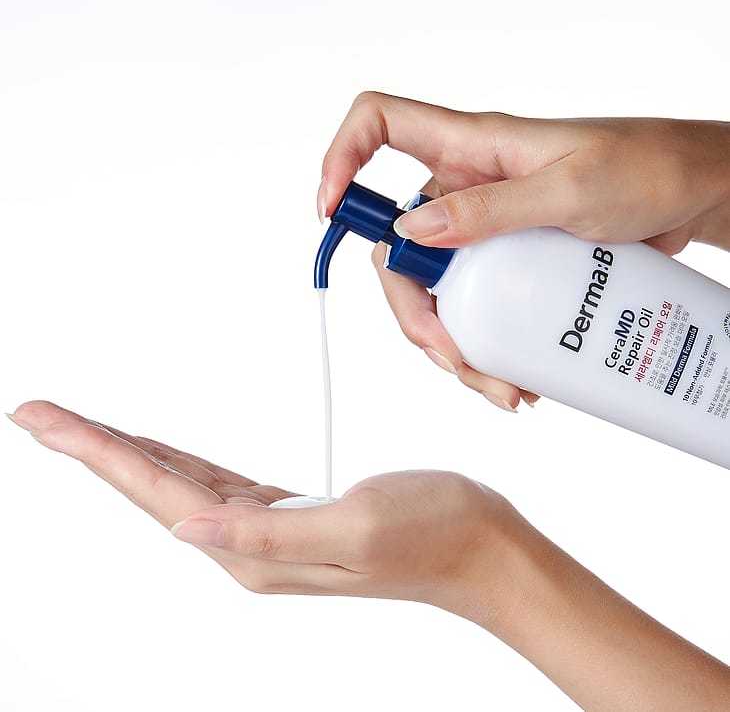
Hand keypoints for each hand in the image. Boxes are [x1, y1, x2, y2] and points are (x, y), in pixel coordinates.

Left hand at [10, 401, 729, 708]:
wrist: (482, 549)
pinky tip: (165, 453)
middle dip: (95, 449)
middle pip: (152, 488)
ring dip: (130, 455)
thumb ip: (268, 534)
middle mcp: (249, 547)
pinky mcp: (290, 515)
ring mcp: (268, 533)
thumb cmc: (433, 532)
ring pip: (179, 484)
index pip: (157, 493)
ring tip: (86, 430)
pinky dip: (180, 462)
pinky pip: (216, 484)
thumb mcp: (355, 528)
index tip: (44, 420)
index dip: (97, 453)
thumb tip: (192, 526)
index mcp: (254, 551)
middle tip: (40, 415)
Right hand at [319, 92, 729, 408]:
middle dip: (414, 311)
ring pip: (433, 290)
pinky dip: (483, 348)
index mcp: (469, 146)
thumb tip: (412, 233)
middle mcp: (463, 187)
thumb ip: (488, 207)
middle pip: (396, 247)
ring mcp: (481, 228)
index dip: (341, 159)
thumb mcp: (570, 189)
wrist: (694, 192)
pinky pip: (472, 307)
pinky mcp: (505, 262)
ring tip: (499, 386)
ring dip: (452, 345)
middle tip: (456, 357)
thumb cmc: (646, 168)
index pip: (378, 124)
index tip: (331, 213)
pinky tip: (513, 377)